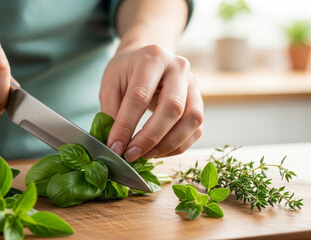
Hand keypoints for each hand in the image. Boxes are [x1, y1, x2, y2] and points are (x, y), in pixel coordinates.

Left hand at [99, 44, 202, 160]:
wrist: (147, 58)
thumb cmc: (127, 71)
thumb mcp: (110, 84)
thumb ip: (111, 111)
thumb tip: (116, 144)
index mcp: (152, 58)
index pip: (140, 96)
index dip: (126, 125)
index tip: (115, 146)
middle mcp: (178, 68)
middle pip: (173, 107)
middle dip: (150, 137)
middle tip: (131, 154)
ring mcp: (194, 84)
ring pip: (191, 120)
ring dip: (168, 144)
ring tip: (145, 155)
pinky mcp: (199, 101)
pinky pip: (196, 130)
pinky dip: (178, 146)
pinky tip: (157, 151)